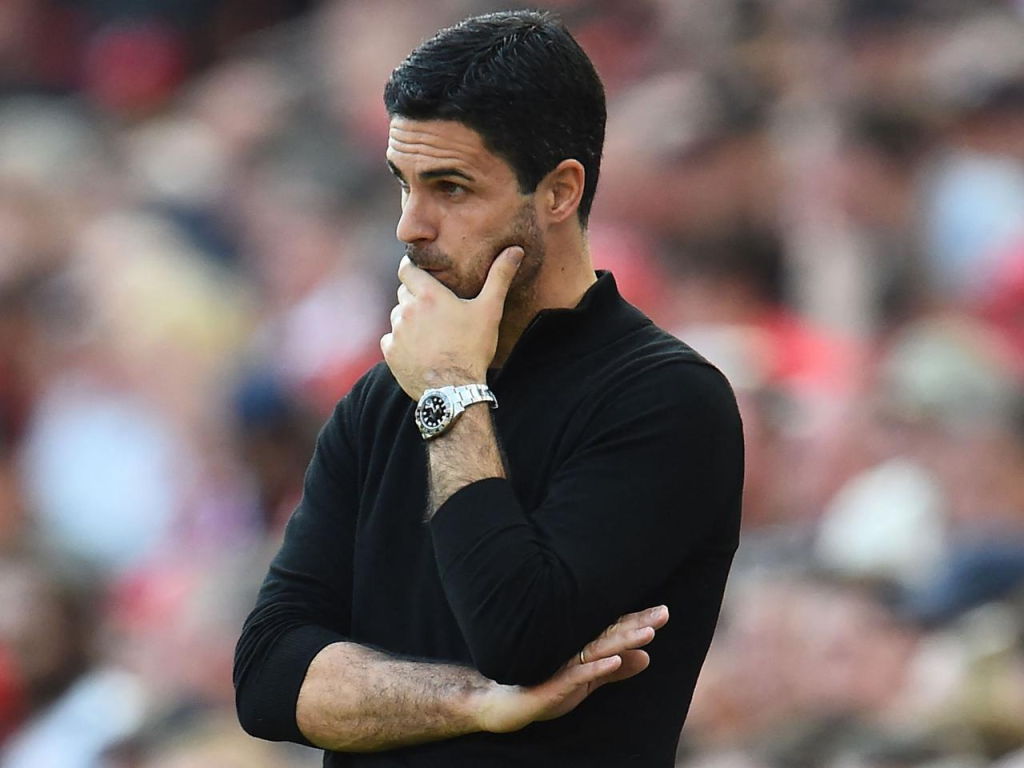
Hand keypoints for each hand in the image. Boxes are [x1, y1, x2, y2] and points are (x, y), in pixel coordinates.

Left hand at [381, 247, 523, 400]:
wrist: (455, 390)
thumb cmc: (473, 349)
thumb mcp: (490, 311)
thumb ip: (500, 277)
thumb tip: (515, 250)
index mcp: (428, 295)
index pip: (407, 269)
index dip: (412, 269)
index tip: (420, 273)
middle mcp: (407, 310)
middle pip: (404, 293)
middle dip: (415, 297)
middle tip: (435, 311)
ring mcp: (396, 332)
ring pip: (398, 317)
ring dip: (409, 321)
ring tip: (430, 335)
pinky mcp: (390, 352)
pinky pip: (391, 340)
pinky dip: (402, 342)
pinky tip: (420, 351)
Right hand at [472, 605, 668, 733]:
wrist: (505, 705)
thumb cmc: (547, 688)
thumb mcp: (588, 682)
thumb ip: (615, 671)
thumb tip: (647, 658)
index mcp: (584, 649)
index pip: (615, 632)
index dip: (639, 621)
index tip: (664, 612)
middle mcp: (575, 651)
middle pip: (611, 635)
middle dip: (638, 624)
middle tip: (664, 613)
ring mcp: (564, 665)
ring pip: (598, 650)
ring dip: (623, 641)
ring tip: (648, 633)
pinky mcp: (554, 683)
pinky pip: (579, 674)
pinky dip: (598, 668)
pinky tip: (616, 660)